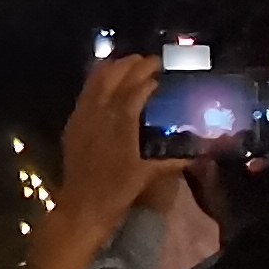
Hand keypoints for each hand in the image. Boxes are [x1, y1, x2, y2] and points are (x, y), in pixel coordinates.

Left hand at [52, 53, 166, 237]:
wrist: (82, 207)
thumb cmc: (116, 192)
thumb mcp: (146, 176)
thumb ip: (171, 162)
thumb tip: (195, 156)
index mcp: (119, 123)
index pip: (134, 90)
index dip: (147, 77)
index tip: (160, 69)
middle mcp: (99, 112)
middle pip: (113, 77)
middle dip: (131, 65)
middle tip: (149, 61)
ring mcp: (82, 115)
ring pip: (96, 80)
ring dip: (113, 68)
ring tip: (130, 64)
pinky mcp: (73, 122)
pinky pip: (86, 92)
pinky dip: (98, 81)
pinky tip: (107, 82)